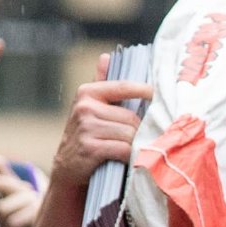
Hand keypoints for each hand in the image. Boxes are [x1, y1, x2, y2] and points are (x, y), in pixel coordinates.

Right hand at [54, 71, 151, 194]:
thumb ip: (101, 83)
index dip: (145, 91)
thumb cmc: (87, 137)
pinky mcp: (90, 148)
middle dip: (138, 131)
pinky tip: (123, 160)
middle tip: (136, 140)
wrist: (67, 170)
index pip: (124, 86)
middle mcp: (85, 107)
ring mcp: (86, 127)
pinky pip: (123, 149)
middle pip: (132, 117)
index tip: (158, 96)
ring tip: (127, 150)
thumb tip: (106, 56)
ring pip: (129, 134)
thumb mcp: (91, 108)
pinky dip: (128, 157)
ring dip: (133, 145)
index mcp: (87, 93)